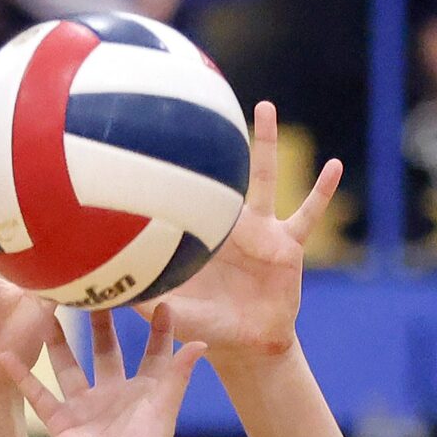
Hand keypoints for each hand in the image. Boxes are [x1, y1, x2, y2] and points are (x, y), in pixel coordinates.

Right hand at [5, 304, 205, 436]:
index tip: (159, 299)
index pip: (152, 353)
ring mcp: (85, 407)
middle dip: (100, 322)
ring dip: (56, 340)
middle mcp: (112, 394)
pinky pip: (38, 394)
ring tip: (45, 309)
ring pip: (68, 365)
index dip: (157, 329)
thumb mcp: (164, 409)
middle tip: (93, 289)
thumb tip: (201, 342)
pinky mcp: (62, 421)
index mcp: (142, 392)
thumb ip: (178, 375)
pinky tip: (6, 353)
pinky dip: (21, 376)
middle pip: (105, 350)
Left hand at [136, 100, 342, 364]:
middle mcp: (233, 224)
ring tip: (264, 106)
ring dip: (265, 142)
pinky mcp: (289, 246)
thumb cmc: (206, 325)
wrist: (246, 343)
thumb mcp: (170, 311)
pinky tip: (334, 166)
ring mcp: (264, 231)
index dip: (174, 168)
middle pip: (222, 173)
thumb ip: (142, 299)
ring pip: (264, 179)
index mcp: (204, 233)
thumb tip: (102, 296)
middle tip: (207, 93)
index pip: (188, 194)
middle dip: (215, 138)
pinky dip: (322, 191)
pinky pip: (308, 214)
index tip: (157, 127)